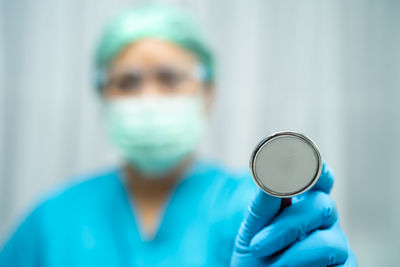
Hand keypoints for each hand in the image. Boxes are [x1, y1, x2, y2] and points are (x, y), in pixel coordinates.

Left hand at [231, 163, 356, 265]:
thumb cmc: (256, 255)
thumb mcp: (253, 228)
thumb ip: (264, 203)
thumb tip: (272, 170)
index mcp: (303, 203)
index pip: (319, 180)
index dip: (319, 172)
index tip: (315, 166)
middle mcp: (324, 221)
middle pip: (323, 206)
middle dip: (288, 225)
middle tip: (257, 244)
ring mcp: (338, 245)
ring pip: (329, 242)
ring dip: (294, 255)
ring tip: (271, 265)